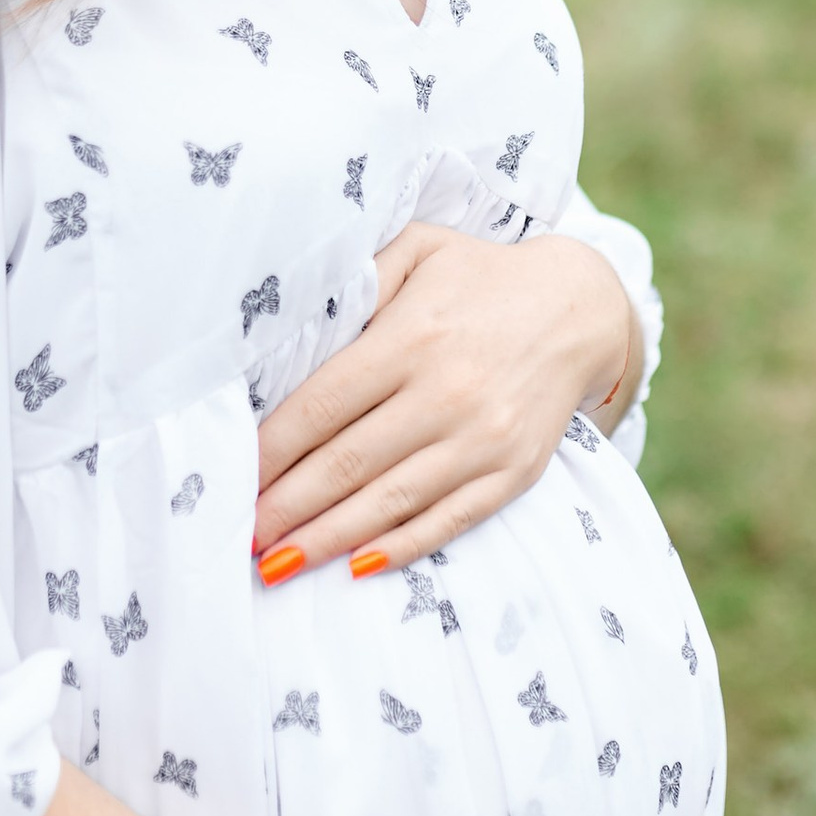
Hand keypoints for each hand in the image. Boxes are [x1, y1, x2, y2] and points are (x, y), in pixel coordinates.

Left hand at [251, 221, 639, 580]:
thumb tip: (297, 316)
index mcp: (411, 338)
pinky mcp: (515, 472)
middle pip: (347, 463)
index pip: (323, 405)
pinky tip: (357, 567)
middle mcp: (446, 393)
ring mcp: (484, 439)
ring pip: (391, 501)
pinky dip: (402, 547)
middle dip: (286, 507)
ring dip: (328, 539)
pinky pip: (449, 519)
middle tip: (240, 538)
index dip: (272, 448)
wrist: (582, 308)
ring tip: (280, 564)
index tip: (233, 478)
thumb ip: (360, 276)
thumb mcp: (420, 248)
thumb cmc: (480, 277)